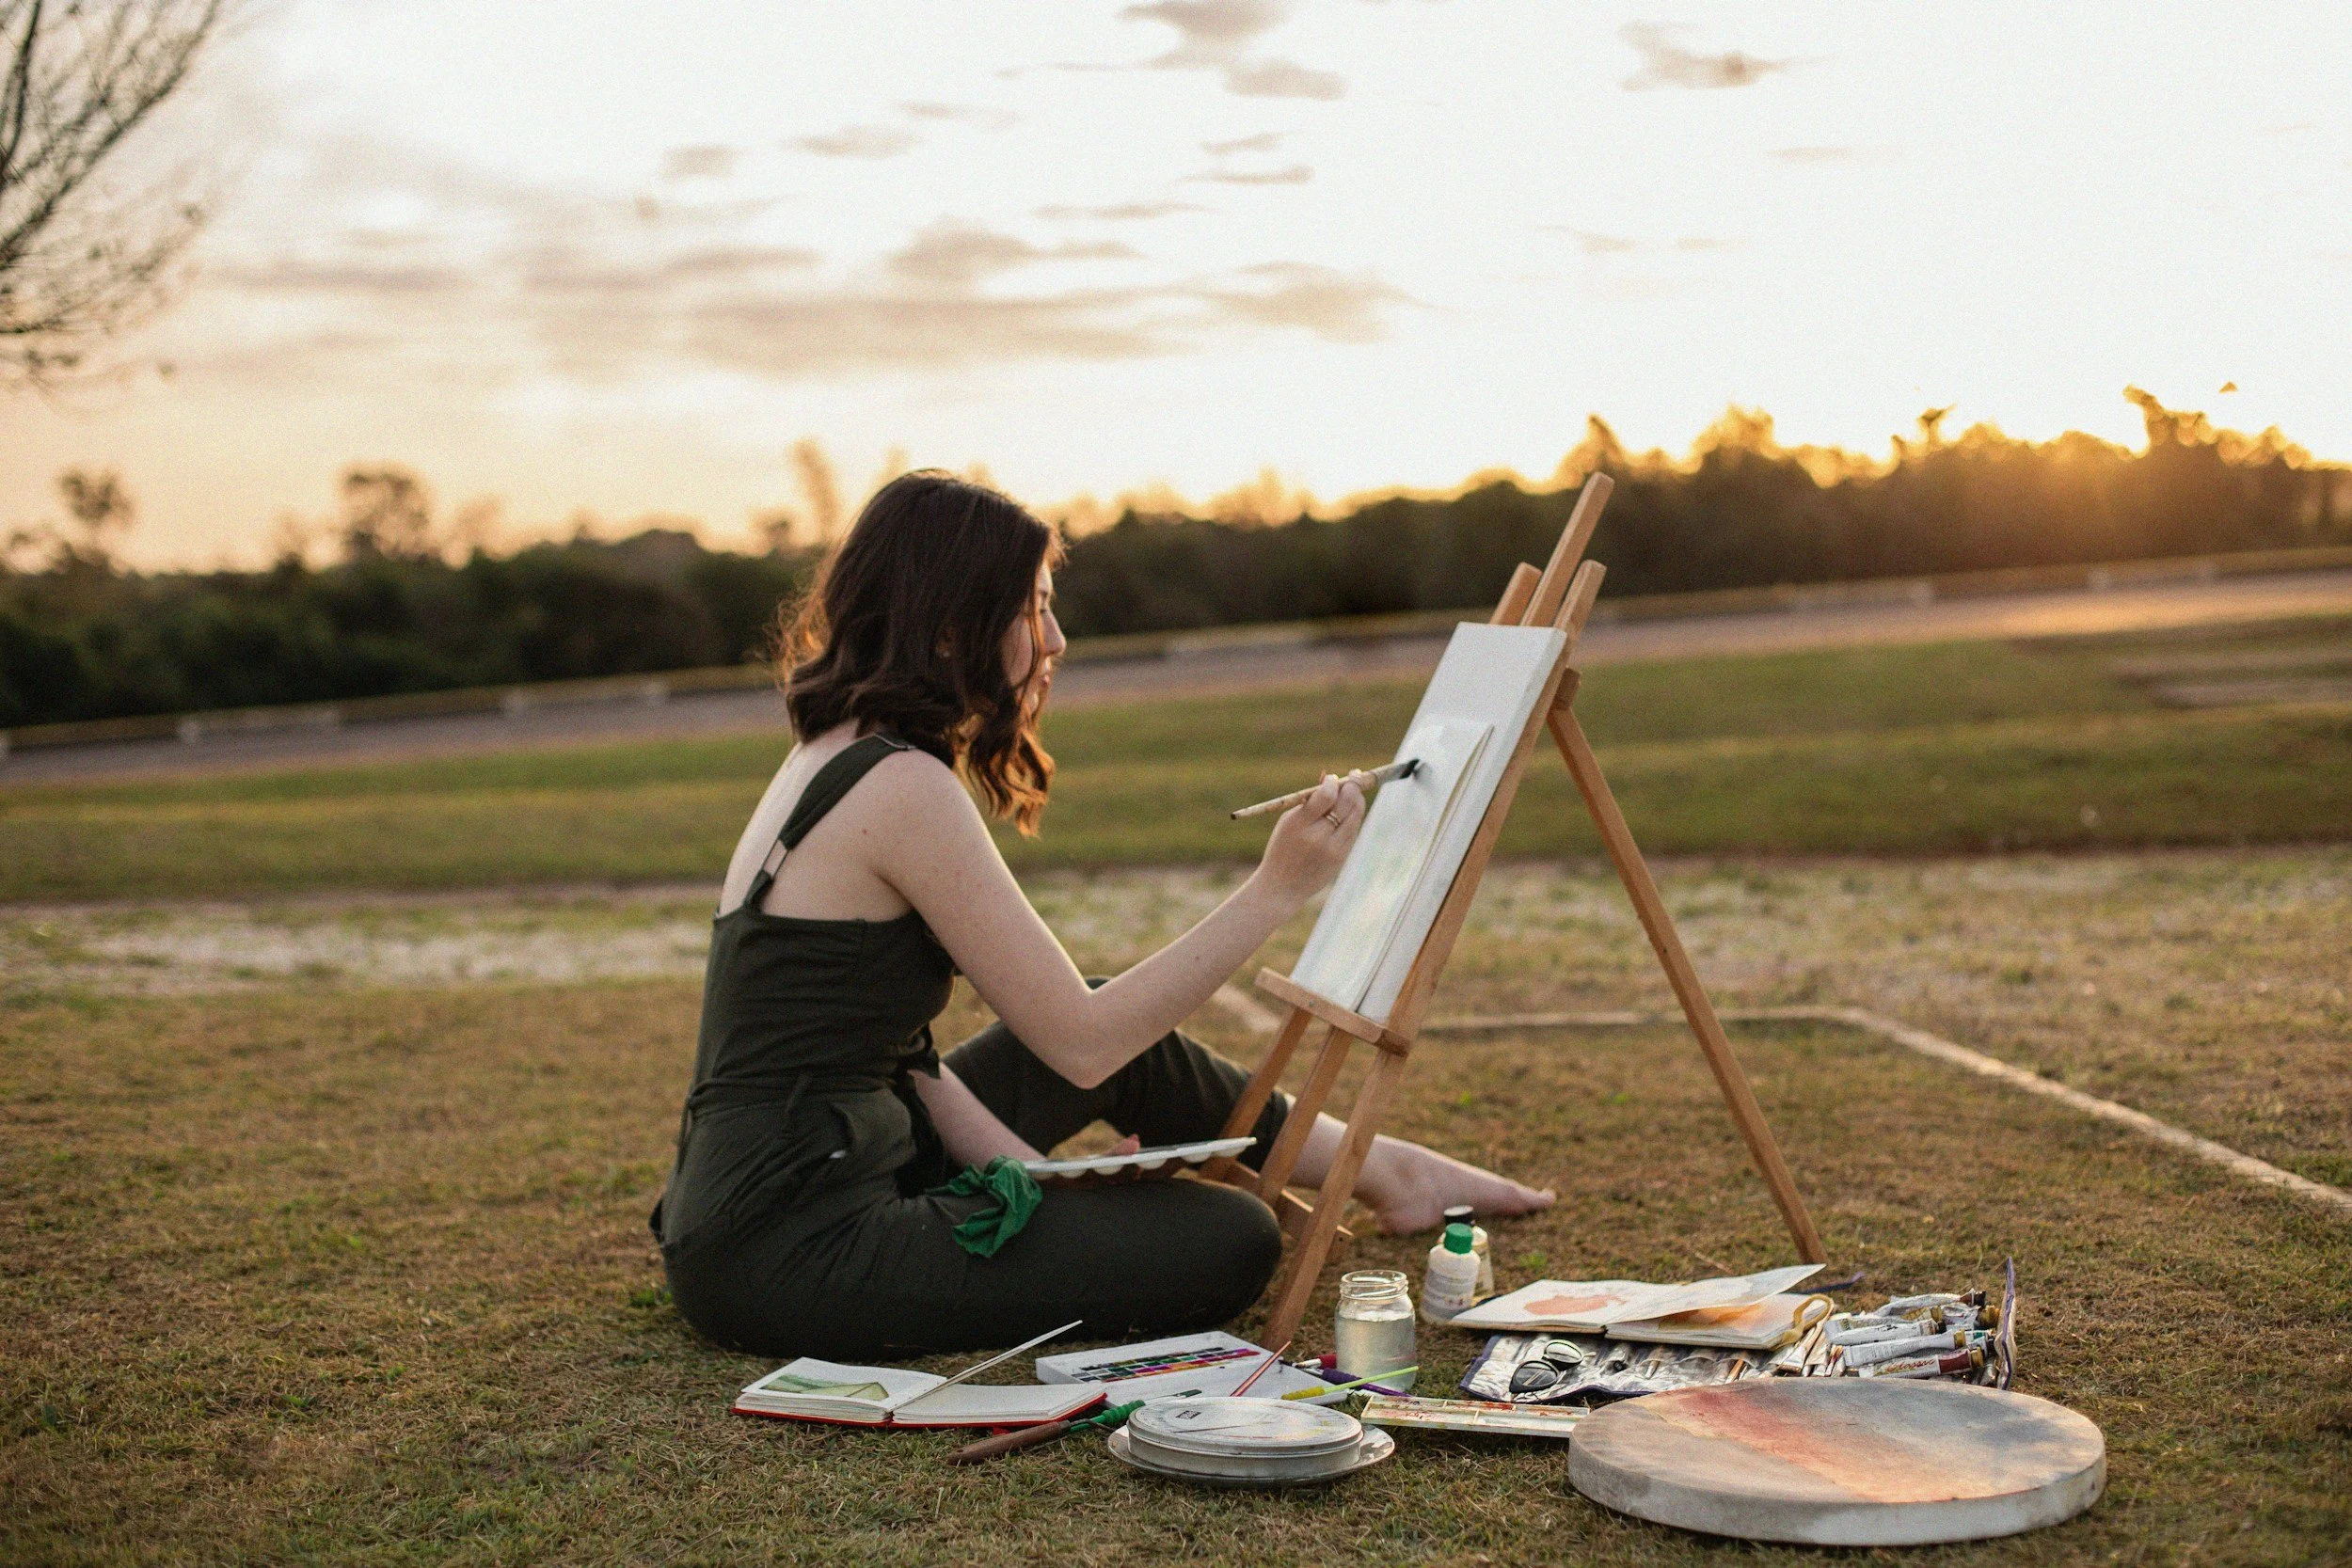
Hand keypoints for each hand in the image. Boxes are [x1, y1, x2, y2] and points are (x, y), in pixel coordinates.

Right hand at [1254, 771, 1370, 902]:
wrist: (1282, 887)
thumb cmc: (1282, 848)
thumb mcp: (1288, 822)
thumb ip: (1309, 801)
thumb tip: (1329, 778)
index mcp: (1299, 824)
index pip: (1326, 795)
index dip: (1333, 783)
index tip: (1333, 778)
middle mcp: (1318, 837)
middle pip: (1347, 803)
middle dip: (1353, 785)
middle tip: (1354, 775)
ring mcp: (1333, 849)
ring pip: (1355, 815)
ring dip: (1357, 800)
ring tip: (1352, 792)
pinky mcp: (1342, 857)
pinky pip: (1354, 830)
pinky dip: (1353, 817)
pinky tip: (1349, 811)